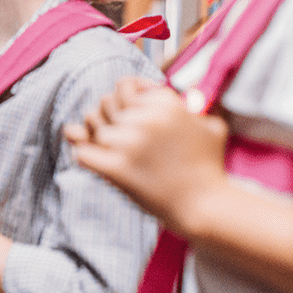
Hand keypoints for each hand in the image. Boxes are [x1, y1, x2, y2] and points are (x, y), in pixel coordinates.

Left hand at [64, 76, 231, 234]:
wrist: (206, 206)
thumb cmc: (208, 167)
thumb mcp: (209, 126)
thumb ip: (188, 104)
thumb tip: (153, 89)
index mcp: (166, 103)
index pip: (124, 85)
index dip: (124, 99)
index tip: (131, 114)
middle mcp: (147, 119)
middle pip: (105, 103)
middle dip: (109, 116)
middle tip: (121, 133)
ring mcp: (131, 143)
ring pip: (93, 125)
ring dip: (97, 136)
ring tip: (113, 148)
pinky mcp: (119, 169)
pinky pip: (83, 152)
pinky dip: (83, 153)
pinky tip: (93, 159)